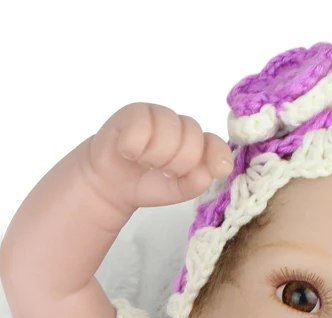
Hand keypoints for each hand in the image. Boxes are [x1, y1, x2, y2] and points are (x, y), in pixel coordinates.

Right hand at [83, 103, 233, 214]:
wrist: (113, 184)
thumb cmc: (147, 183)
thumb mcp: (177, 190)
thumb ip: (196, 182)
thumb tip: (209, 172)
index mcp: (195, 143)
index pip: (214, 142)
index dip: (217, 154)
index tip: (219, 169)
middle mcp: (180, 125)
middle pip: (192, 139)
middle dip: (176, 164)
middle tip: (160, 170)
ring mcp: (158, 115)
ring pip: (168, 133)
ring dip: (153, 157)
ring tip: (143, 162)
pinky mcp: (134, 112)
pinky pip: (140, 127)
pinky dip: (132, 147)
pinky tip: (128, 152)